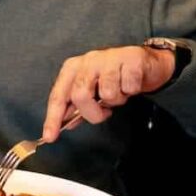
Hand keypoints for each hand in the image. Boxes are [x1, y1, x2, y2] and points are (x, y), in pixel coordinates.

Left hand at [43, 45, 174, 140]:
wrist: (145, 62)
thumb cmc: (115, 77)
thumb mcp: (92, 89)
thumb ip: (78, 106)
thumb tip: (66, 123)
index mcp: (73, 68)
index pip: (58, 96)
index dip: (53, 118)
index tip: (50, 137)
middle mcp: (88, 61)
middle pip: (80, 95)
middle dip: (93, 112)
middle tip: (105, 111)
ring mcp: (109, 58)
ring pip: (108, 93)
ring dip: (117, 99)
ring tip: (121, 91)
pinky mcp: (131, 60)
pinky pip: (129, 87)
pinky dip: (132, 90)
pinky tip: (131, 83)